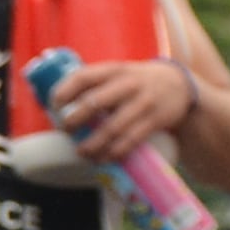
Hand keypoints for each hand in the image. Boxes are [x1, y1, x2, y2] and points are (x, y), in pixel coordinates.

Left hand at [42, 54, 200, 166]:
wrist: (180, 85)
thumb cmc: (136, 82)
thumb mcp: (118, 73)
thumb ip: (93, 84)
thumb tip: (50, 102)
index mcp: (113, 70)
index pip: (83, 76)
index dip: (64, 90)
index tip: (53, 104)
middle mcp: (128, 84)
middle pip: (94, 103)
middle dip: (75, 120)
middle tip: (66, 131)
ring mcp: (143, 102)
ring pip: (112, 128)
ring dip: (93, 144)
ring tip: (82, 152)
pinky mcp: (155, 120)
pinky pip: (131, 140)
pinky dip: (115, 152)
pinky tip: (104, 158)